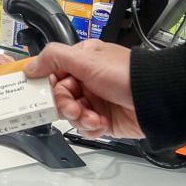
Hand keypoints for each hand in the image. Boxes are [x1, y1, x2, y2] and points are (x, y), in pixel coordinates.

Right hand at [24, 40, 142, 139]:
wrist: (154, 98)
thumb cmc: (126, 74)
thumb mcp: (86, 60)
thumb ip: (54, 58)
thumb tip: (31, 65)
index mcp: (82, 60)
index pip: (53, 72)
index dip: (47, 84)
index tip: (40, 93)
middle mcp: (87, 80)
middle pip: (59, 96)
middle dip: (65, 104)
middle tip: (74, 106)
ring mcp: (95, 100)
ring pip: (70, 114)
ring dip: (79, 117)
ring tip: (92, 116)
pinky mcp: (103, 119)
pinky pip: (85, 128)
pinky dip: (90, 127)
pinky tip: (101, 122)